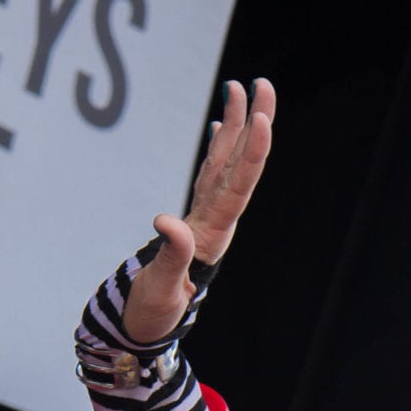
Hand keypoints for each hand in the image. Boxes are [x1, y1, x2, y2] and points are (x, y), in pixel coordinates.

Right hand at [122, 78, 274, 345]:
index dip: (252, 151)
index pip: (238, 185)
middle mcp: (217, 220)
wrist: (149, 327)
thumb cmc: (154, 313)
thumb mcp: (160, 289)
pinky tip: (220, 127)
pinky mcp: (194, 216)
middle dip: (254, 122)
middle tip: (261, 83)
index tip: (260, 117)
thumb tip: (166, 221)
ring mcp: (206, 216)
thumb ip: (170, 256)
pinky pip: (210, 173)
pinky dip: (217, 148)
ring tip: (239, 88)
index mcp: (212, 234)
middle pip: (241, 163)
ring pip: (226, 161)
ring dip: (236, 125)